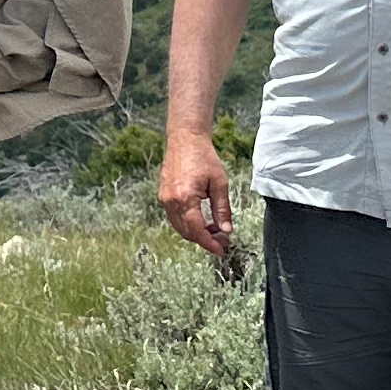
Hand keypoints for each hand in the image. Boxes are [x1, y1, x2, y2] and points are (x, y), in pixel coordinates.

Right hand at [160, 130, 234, 265]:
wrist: (185, 139)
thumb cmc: (203, 157)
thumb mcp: (220, 183)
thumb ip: (222, 209)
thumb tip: (226, 230)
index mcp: (186, 198)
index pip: (197, 230)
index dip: (209, 243)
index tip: (221, 250)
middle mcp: (171, 201)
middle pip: (186, 232)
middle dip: (204, 240)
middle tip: (222, 240)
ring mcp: (165, 198)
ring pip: (179, 227)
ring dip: (195, 233)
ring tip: (214, 231)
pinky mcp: (163, 195)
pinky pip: (174, 217)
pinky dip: (187, 224)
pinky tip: (201, 220)